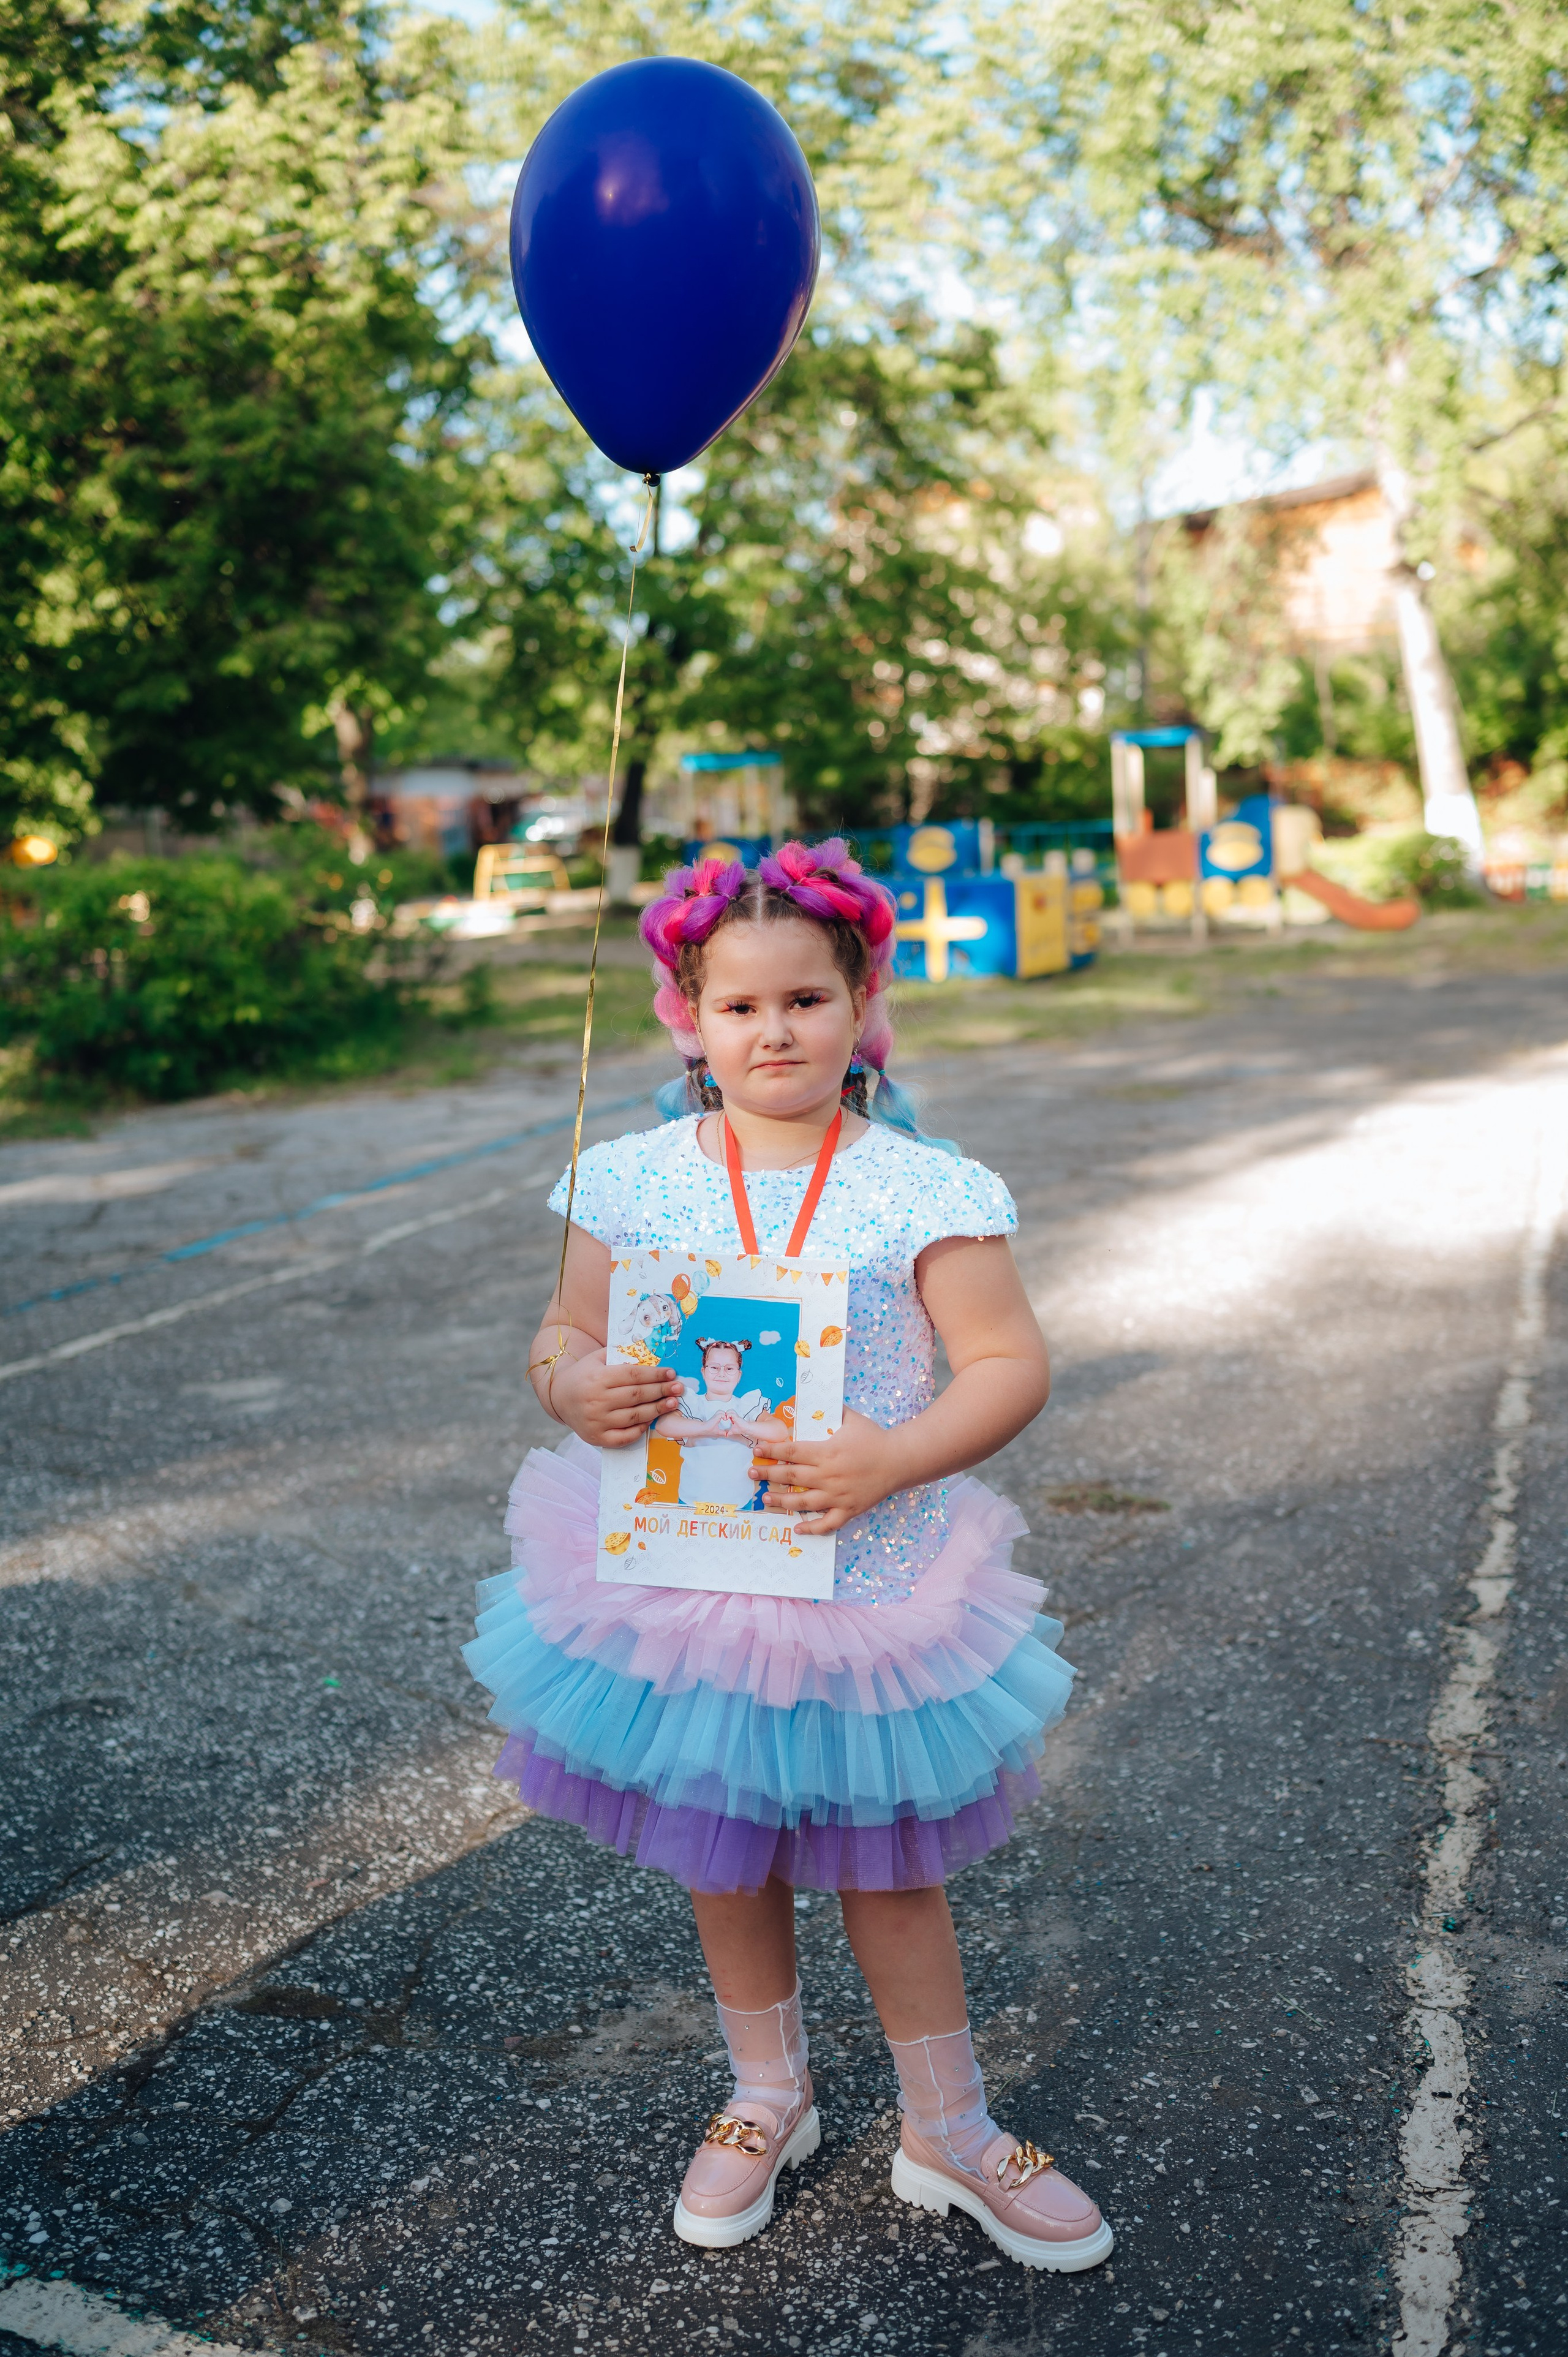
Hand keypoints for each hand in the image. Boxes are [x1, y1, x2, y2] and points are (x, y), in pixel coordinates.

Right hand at [546, 1352, 682, 1448]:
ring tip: (672, 1403)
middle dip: (661, 1391)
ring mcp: (597, 1421)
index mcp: (597, 1378)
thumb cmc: (584, 1375)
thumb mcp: (596, 1359)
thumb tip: (650, 1356)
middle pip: (637, 1396)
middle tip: (678, 1388)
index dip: (655, 1375)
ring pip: (634, 1416)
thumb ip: (619, 1355)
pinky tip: (651, 1419)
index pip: (633, 1375)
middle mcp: (596, 1401)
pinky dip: (640, 1428)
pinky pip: (625, 1436)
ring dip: (657, 1409)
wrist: (559, 1398)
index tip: (671, 1373)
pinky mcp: (597, 1438)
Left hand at [748, 1409, 907, 1533]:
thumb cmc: (874, 1438)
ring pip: (804, 1501)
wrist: (900, 1460)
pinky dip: (812, 1527)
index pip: (792, 1452)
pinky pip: (827, 1523)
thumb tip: (811, 1396)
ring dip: (782, 1500)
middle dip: (768, 1474)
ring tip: (765, 1498)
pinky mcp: (849, 1510)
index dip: (772, 1451)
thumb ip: (830, 1409)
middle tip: (751, 1474)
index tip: (757, 1451)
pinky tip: (797, 1528)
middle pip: (792, 1476)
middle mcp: (830, 1475)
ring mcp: (839, 1495)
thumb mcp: (851, 1418)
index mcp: (828, 1452)